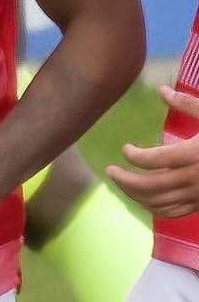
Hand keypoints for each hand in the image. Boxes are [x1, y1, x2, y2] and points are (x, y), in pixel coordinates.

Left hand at [108, 84, 198, 217]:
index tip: (125, 149)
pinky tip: (144, 199)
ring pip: (159, 202)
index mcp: (195, 154)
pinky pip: (174, 212)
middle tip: (110, 171)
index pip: (155, 160)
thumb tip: (161, 90)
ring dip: (135, 195)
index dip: (135, 156)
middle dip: (125, 180)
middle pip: (151, 186)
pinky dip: (154, 208)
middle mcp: (195, 178)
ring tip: (121, 183)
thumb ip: (188, 104)